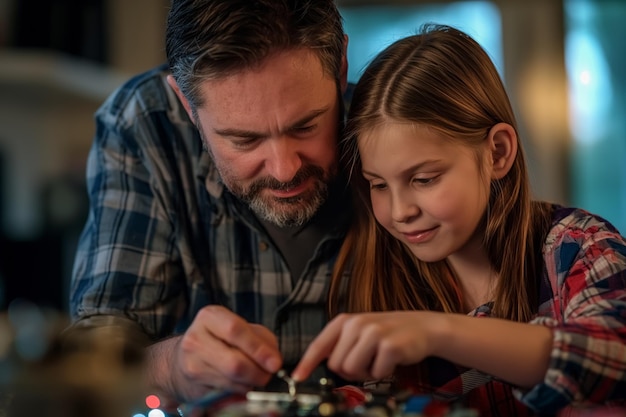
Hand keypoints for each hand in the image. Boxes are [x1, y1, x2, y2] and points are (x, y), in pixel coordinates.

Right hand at [148, 305, 281, 403]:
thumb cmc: (218, 339)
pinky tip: (242, 384)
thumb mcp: (240, 328)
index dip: (258, 349)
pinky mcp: (193, 387)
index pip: (235, 331)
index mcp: (209, 317)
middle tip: (269, 374)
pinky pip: (226, 393)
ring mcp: (192, 365)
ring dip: (251, 383)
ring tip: (256, 377)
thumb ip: (261, 339)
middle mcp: (195, 339)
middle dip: (258, 372)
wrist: (182, 359)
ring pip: (232, 381)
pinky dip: (241, 391)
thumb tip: (274, 360)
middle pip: (234, 362)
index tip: (275, 362)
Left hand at [292, 311, 437, 381]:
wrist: (423, 327)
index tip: (297, 377)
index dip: (306, 363)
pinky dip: (383, 373)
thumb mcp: (361, 332)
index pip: (319, 345)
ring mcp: (372, 333)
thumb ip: (341, 345)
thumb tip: (322, 365)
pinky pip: (375, 373)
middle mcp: (356, 324)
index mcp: (345, 321)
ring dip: (366, 372)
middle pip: (335, 365)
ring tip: (378, 359)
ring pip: (352, 371)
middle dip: (349, 370)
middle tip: (366, 361)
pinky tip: (391, 360)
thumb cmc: (389, 333)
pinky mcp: (388, 346)